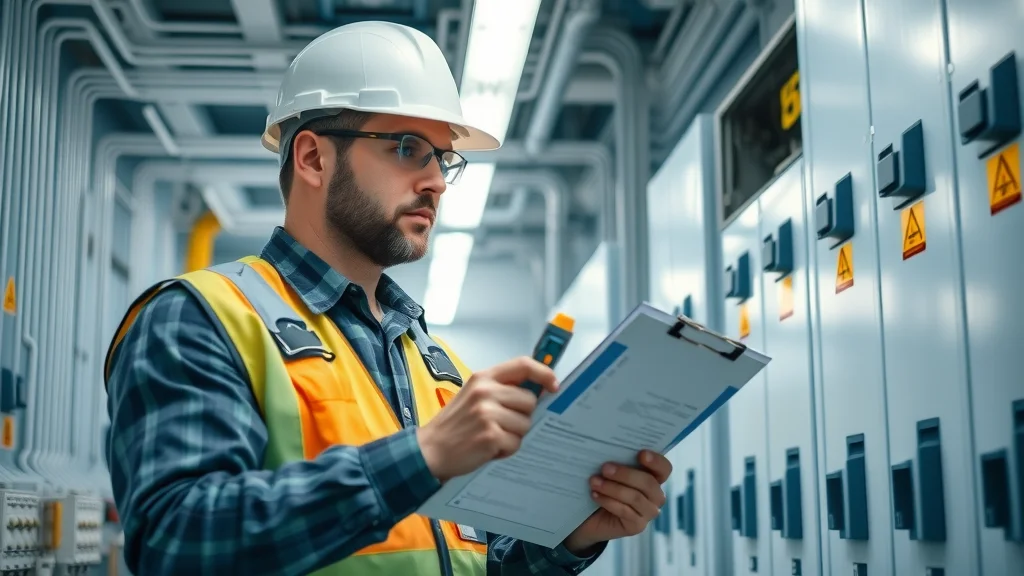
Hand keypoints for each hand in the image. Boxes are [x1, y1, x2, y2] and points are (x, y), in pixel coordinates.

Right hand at [417, 357, 557, 482]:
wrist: (430, 449)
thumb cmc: (455, 424)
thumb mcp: (473, 395)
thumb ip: (500, 389)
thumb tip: (536, 390)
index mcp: (483, 377)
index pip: (523, 365)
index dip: (544, 373)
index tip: (554, 385)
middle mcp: (486, 392)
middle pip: (530, 401)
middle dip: (521, 416)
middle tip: (500, 424)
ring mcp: (487, 413)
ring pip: (525, 424)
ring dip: (513, 435)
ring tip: (491, 436)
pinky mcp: (490, 435)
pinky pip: (516, 443)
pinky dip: (505, 450)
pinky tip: (488, 448)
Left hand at [562, 450, 672, 554]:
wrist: (591, 517)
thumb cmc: (604, 486)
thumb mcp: (611, 472)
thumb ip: (617, 462)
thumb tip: (609, 449)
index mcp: (654, 477)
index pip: (664, 468)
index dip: (656, 461)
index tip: (641, 453)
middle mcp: (655, 495)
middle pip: (648, 483)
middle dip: (626, 474)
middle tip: (605, 468)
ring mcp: (648, 512)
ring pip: (635, 497)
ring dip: (613, 488)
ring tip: (594, 481)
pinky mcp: (637, 526)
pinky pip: (625, 511)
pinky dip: (608, 501)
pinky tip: (595, 495)